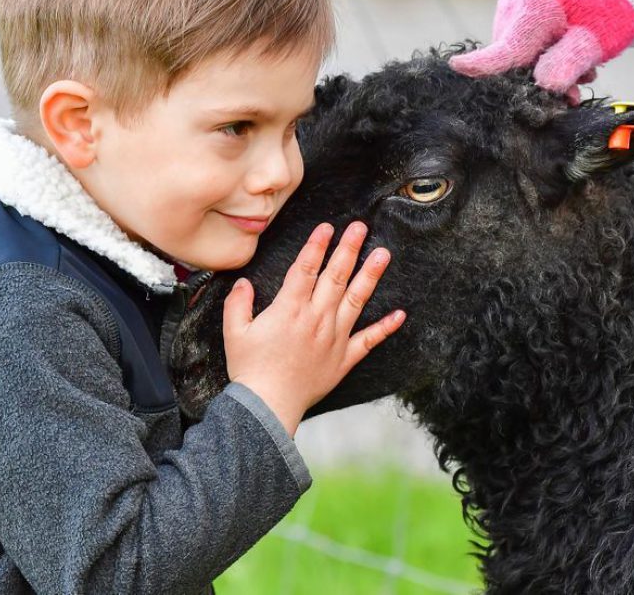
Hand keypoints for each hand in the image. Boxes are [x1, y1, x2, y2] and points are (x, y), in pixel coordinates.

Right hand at [223, 221, 404, 436]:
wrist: (268, 406)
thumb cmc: (250, 369)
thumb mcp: (234, 332)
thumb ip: (238, 303)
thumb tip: (245, 283)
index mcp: (290, 309)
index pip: (306, 268)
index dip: (317, 245)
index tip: (327, 227)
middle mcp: (316, 318)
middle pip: (336, 276)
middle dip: (348, 249)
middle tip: (361, 227)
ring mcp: (333, 338)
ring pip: (356, 300)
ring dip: (370, 275)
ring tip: (383, 254)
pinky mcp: (343, 359)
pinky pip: (369, 341)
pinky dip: (385, 328)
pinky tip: (399, 314)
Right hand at [449, 0, 633, 104]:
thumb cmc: (608, 11)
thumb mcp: (596, 42)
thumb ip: (567, 64)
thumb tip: (544, 86)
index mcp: (534, 9)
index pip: (506, 47)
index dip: (482, 64)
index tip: (456, 67)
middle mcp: (514, 5)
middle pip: (512, 60)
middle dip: (540, 80)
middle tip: (577, 85)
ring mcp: (510, 8)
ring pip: (516, 56)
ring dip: (544, 71)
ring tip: (580, 68)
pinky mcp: (513, 13)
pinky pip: (519, 47)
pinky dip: (541, 59)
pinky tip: (565, 57)